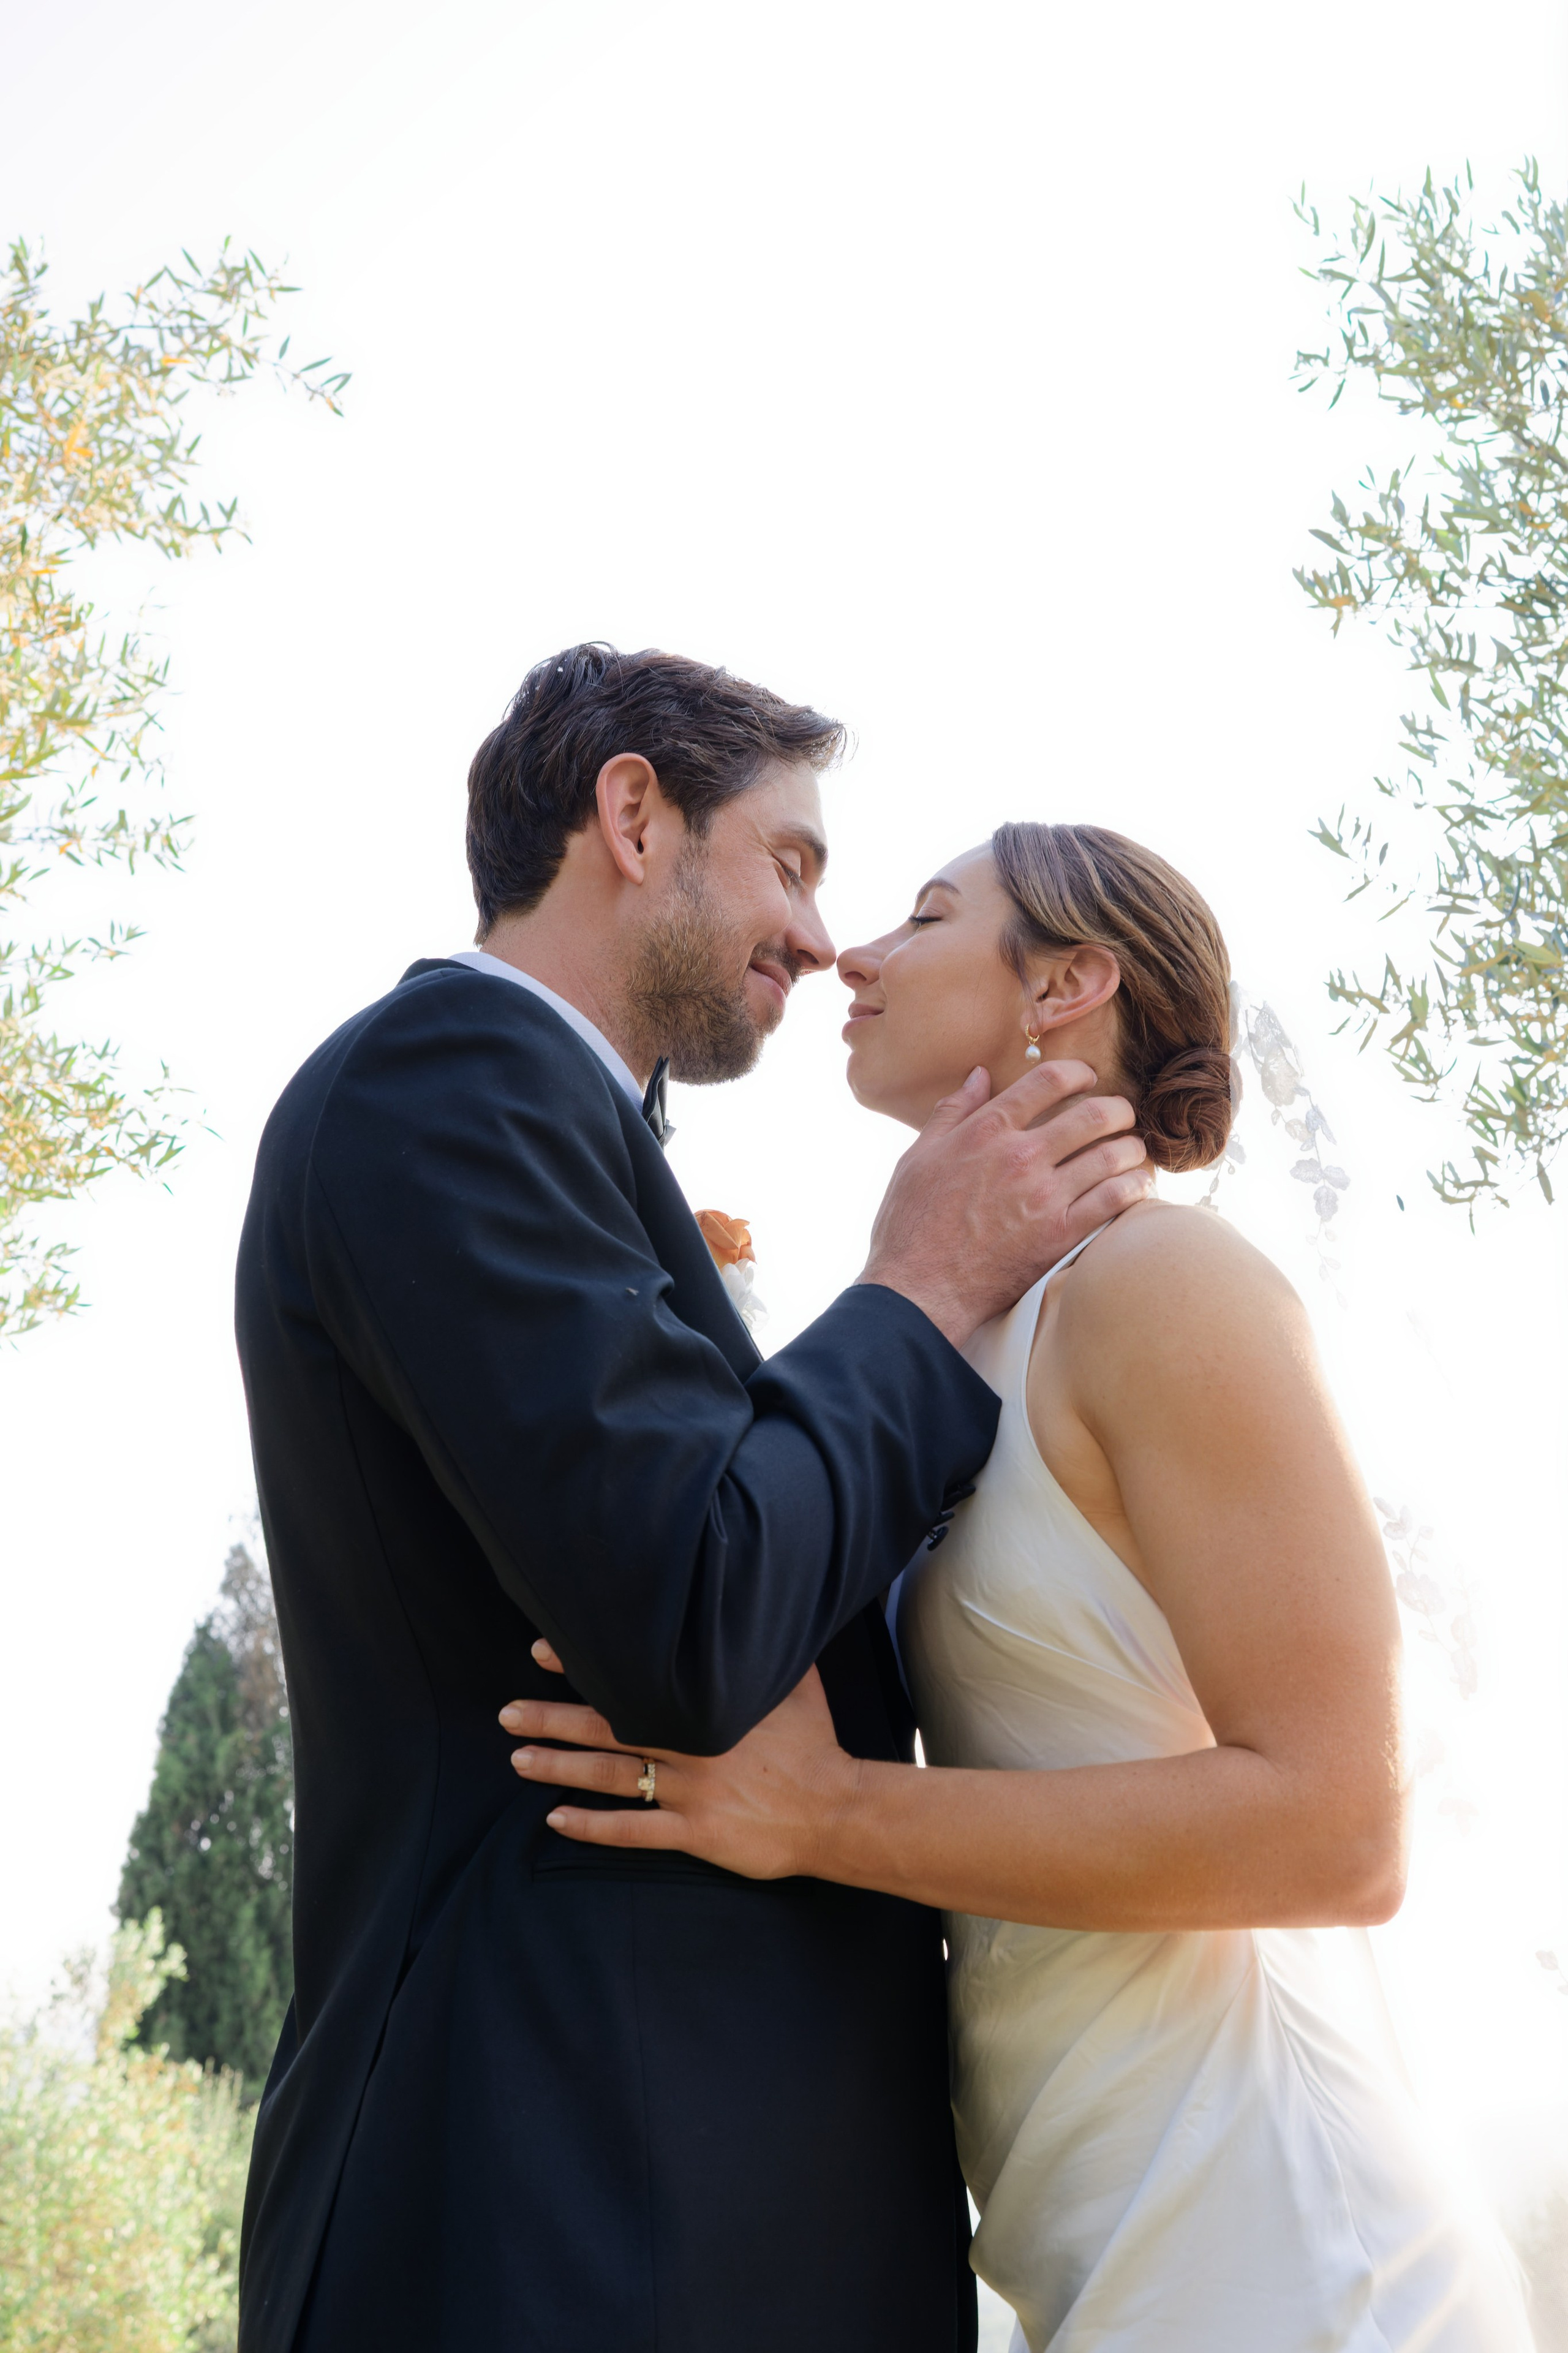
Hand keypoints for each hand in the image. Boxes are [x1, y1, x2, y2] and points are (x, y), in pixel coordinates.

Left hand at [500, 1643, 856, 1879]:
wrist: (837, 1809)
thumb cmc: (815, 1743)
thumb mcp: (796, 1683)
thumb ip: (764, 1649)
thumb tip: (752, 1599)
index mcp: (706, 1706)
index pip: (631, 1680)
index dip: (583, 1667)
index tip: (542, 1654)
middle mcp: (691, 1746)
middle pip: (607, 1729)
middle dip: (553, 1720)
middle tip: (507, 1715)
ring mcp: (691, 1793)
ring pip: (612, 1777)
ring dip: (560, 1768)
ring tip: (519, 1759)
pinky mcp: (697, 1833)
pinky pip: (633, 1830)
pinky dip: (592, 1826)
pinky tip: (557, 1821)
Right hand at [860, 1059, 1150, 1347]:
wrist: (919, 1288)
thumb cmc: (911, 1224)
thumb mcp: (917, 1157)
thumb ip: (951, 1112)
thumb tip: (979, 1075)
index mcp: (986, 1130)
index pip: (1048, 1081)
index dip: (1078, 1072)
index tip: (1088, 1077)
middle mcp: (1020, 1156)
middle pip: (1092, 1113)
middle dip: (1118, 1108)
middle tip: (1122, 1114)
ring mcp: (1043, 1196)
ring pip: (1111, 1155)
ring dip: (1132, 1148)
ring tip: (1133, 1150)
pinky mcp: (1060, 1235)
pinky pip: (1114, 1200)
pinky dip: (1134, 1187)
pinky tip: (1137, 1185)